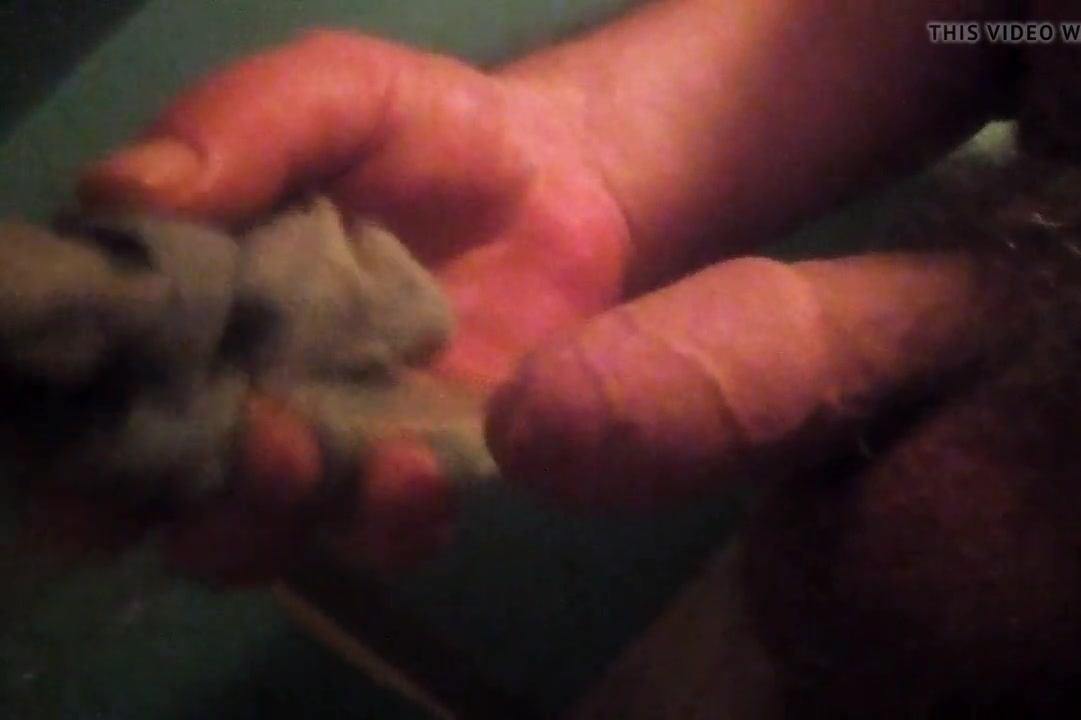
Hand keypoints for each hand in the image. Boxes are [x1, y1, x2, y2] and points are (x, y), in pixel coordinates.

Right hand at [34, 30, 986, 587]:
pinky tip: (411, 471)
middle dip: (182, 480)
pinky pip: (385, 510)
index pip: (95, 377)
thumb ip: (238, 130)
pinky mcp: (440, 459)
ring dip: (283, 508)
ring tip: (336, 457)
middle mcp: (249, 386)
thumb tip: (129, 196)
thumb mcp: (330, 94)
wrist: (559, 172)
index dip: (72, 405)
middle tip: (245, 442)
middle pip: (162, 476)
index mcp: (197, 299)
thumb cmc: (434, 125)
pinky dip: (380, 505)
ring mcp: (341, 436)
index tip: (85, 410)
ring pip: (269, 516)